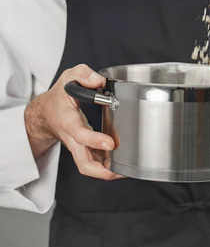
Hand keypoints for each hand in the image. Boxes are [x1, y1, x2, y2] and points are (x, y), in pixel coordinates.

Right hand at [24, 64, 122, 179]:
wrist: (46, 112)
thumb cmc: (60, 95)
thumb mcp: (69, 77)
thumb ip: (83, 74)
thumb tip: (99, 81)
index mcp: (67, 120)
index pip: (79, 134)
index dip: (94, 140)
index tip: (110, 143)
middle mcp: (72, 137)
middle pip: (83, 162)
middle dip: (101, 170)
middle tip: (120, 170)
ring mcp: (77, 145)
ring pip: (88, 166)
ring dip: (106, 172)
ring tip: (126, 169)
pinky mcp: (83, 148)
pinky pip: (93, 162)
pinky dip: (105, 166)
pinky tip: (122, 162)